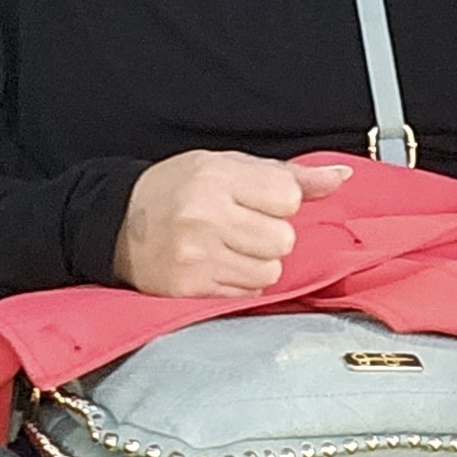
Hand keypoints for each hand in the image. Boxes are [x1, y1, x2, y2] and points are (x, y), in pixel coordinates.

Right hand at [113, 151, 352, 297]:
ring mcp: (196, 255)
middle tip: (242, 227)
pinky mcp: (190, 288)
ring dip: (259, 262)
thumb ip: (287, 174)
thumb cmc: (178, 189)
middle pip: (283, 239)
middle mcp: (205, 215)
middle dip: (271, 235)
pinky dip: (241, 281)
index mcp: (216, 176)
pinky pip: (248, 291)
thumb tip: (341, 177)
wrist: (115, 224)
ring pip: (270, 270)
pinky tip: (218, 265)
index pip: (288, 198)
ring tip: (230, 247)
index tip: (258, 201)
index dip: (280, 202)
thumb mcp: (226, 166)